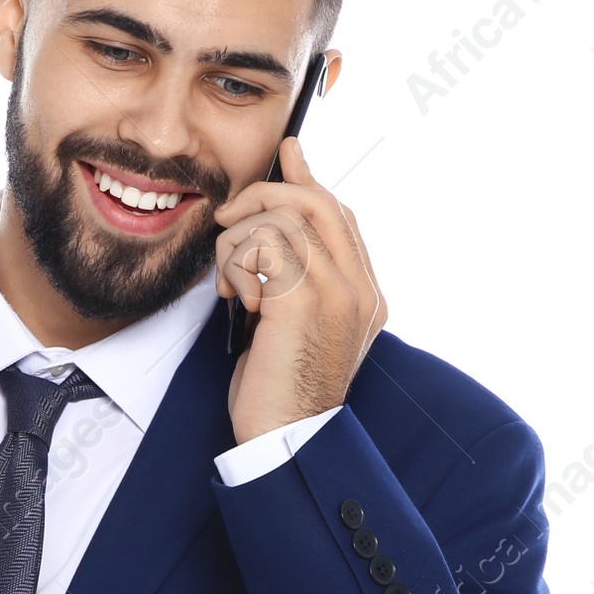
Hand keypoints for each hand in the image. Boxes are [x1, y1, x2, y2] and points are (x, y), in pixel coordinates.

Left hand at [214, 137, 385, 443]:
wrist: (283, 439)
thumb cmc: (279, 389)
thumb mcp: (290, 323)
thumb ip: (293, 275)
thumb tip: (273, 225)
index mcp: (366, 294)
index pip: (341, 213)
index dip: (308, 180)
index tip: (286, 154)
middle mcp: (361, 288)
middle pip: (317, 201)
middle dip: (263, 198)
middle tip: (228, 220)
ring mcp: (338, 291)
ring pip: (281, 219)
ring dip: (237, 247)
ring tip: (232, 288)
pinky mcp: (303, 299)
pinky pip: (262, 245)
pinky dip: (236, 266)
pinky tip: (237, 300)